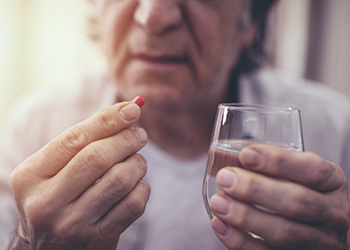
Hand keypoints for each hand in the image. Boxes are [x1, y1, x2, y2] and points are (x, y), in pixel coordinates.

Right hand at [9, 101, 149, 249]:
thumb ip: (83, 141)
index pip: (74, 139)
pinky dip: (142, 187)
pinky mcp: (98, 240)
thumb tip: (127, 110)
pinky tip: (136, 185)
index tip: (132, 109)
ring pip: (120, 179)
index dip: (108, 120)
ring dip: (137, 163)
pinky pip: (133, 204)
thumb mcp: (53, 169)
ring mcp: (72, 225)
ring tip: (137, 161)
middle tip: (140, 135)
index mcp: (30, 176)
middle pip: (98, 157)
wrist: (48, 248)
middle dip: (127, 139)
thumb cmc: (57, 196)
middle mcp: (46, 203)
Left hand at [209, 144, 349, 249]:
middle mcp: (332, 212)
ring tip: (218, 202)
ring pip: (284, 232)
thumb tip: (230, 155)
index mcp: (332, 182)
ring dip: (245, 216)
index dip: (278, 162)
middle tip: (225, 178)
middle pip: (297, 202)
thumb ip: (276, 166)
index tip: (245, 154)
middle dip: (256, 189)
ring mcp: (320, 241)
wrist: (325, 232)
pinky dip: (240, 240)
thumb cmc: (306, 193)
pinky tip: (220, 224)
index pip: (312, 170)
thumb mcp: (302, 175)